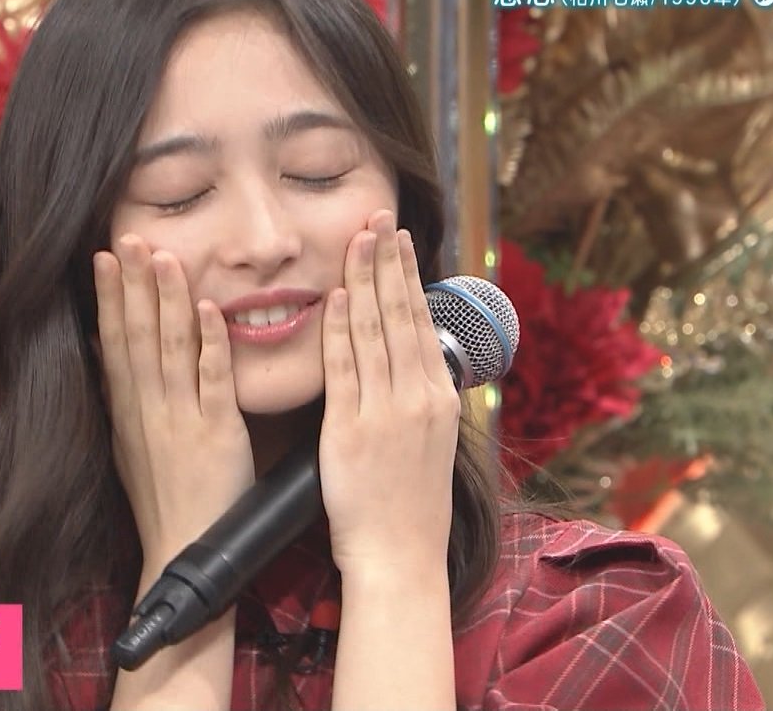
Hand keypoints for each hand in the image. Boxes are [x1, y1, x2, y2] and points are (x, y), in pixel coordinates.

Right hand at [94, 235, 255, 570]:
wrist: (183, 549)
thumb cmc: (164, 498)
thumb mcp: (129, 445)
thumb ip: (122, 398)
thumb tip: (105, 351)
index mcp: (129, 410)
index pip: (115, 342)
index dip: (110, 297)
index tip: (104, 255)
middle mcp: (149, 409)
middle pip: (138, 336)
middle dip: (132, 284)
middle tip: (128, 237)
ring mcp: (181, 419)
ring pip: (171, 349)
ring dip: (168, 300)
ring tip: (165, 256)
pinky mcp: (217, 433)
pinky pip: (213, 381)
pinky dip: (210, 344)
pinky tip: (209, 309)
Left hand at [317, 210, 461, 581]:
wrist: (399, 555)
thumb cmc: (408, 504)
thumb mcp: (429, 441)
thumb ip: (419, 395)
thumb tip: (412, 355)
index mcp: (439, 397)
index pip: (420, 321)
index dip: (406, 275)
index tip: (397, 238)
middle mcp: (418, 397)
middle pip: (399, 315)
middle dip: (386, 261)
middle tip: (377, 216)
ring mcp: (387, 412)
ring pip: (373, 332)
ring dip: (362, 280)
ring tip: (356, 239)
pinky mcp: (353, 430)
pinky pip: (344, 370)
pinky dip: (339, 330)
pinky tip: (333, 297)